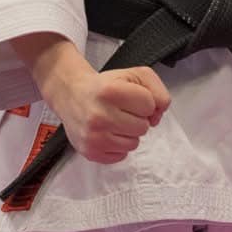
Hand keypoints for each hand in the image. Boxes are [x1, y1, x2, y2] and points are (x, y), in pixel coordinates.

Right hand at [42, 58, 170, 164]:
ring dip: (128, 133)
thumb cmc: (105, 86)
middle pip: (143, 127)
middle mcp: (100, 114)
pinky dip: (118, 146)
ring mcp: (94, 136)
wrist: (72, 94)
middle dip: (137, 118)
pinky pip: (121, 156)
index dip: (145, 101)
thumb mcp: (134, 75)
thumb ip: (157, 90)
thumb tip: (159, 114)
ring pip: (134, 143)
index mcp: (111, 91)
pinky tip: (107, 132)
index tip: (131, 98)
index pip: (150, 105)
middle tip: (121, 110)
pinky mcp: (90, 151)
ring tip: (114, 121)